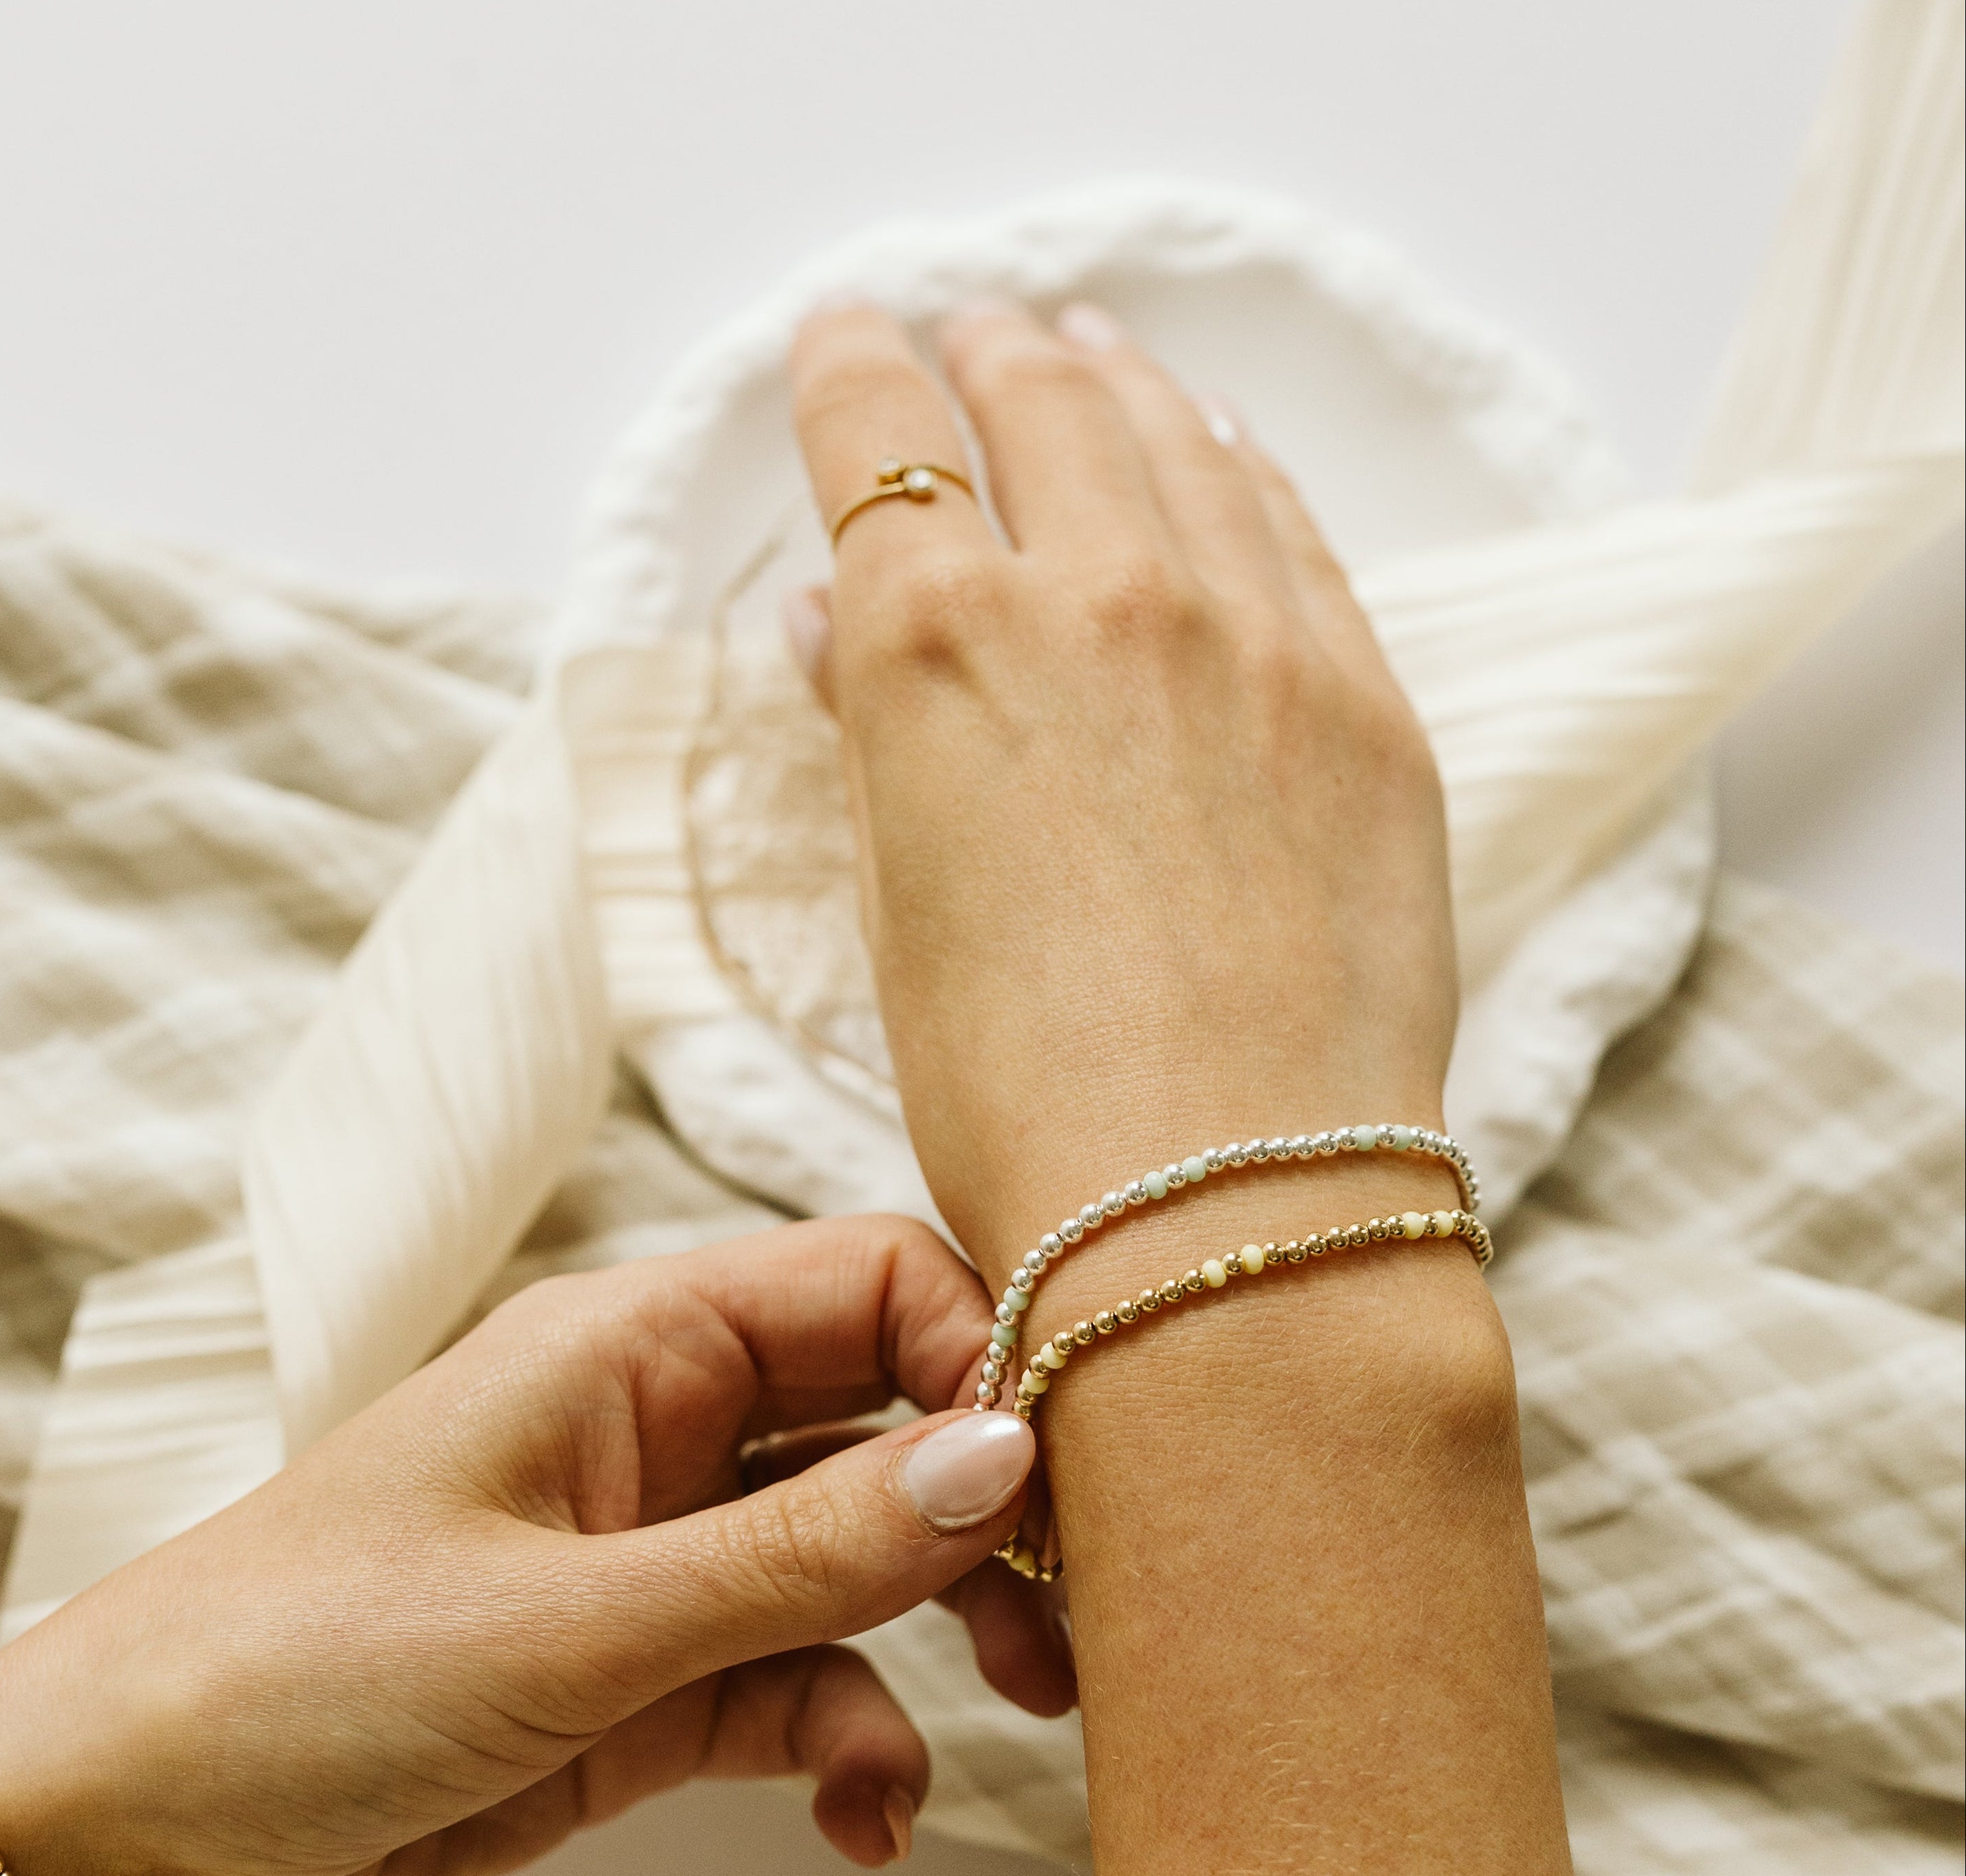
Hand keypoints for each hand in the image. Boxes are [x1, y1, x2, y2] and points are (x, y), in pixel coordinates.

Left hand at [0, 1218, 1036, 1875]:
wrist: (118, 1850)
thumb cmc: (292, 1671)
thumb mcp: (573, 1618)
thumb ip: (798, 1551)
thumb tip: (1000, 1457)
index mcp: (629, 1345)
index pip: (867, 1285)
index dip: (983, 1356)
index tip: (1058, 1471)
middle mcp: (656, 1433)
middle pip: (884, 1424)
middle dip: (985, 1509)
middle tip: (1066, 1610)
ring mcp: (654, 1564)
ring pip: (857, 1567)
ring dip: (935, 1640)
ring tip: (998, 1718)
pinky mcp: (642, 1687)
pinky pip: (798, 1689)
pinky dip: (850, 1744)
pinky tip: (860, 1816)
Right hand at [778, 302, 1576, 1875]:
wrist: (1221, 1209)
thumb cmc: (1019, 1099)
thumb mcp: (895, 907)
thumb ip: (870, 735)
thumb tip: (837, 627)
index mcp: (940, 644)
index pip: (877, 434)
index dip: (848, 372)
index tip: (844, 344)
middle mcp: (1101, 596)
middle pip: (1037, 396)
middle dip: (987, 353)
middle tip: (972, 339)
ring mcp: (1254, 636)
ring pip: (1176, 436)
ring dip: (1116, 386)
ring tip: (1089, 360)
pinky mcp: (1366, 701)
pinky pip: (1293, 529)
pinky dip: (1237, 472)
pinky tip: (1216, 456)